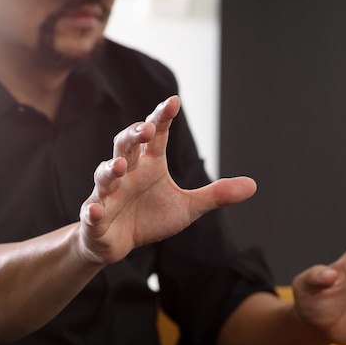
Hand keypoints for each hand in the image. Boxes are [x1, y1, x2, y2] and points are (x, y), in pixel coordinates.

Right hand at [78, 95, 256, 263]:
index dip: (162, 117)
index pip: (156, 136)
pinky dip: (93, 211)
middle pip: (125, 146)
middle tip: (147, 129)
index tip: (174, 102)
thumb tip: (254, 185)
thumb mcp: (188, 207)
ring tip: (120, 167)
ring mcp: (108, 194)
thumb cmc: (150, 217)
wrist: (118, 243)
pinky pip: (91, 212)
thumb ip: (215, 194)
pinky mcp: (95, 217)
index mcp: (149, 165)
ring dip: (110, 169)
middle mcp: (127, 173)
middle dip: (133, 135)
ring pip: (105, 175)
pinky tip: (96, 211)